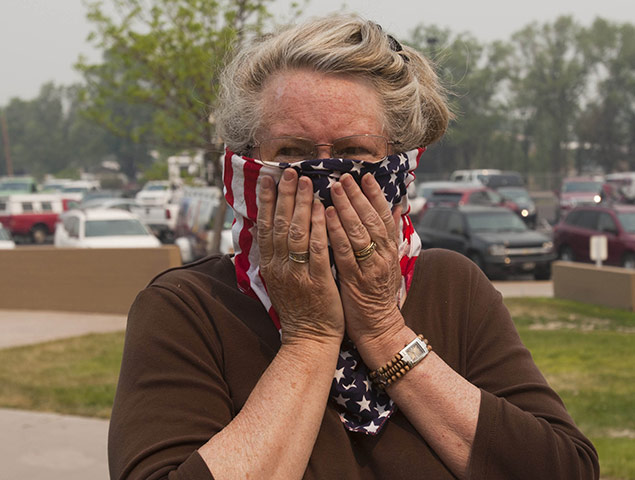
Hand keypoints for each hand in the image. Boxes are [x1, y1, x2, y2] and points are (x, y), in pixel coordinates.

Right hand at [257, 169, 344, 345]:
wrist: (309, 339)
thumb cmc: (298, 308)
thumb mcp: (279, 280)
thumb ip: (275, 255)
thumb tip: (267, 229)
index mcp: (270, 265)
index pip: (265, 226)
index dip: (267, 201)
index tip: (268, 178)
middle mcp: (279, 267)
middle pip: (280, 224)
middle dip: (285, 195)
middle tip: (290, 171)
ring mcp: (297, 273)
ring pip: (297, 233)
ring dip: (301, 205)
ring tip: (306, 181)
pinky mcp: (317, 281)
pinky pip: (317, 250)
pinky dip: (319, 228)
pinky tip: (323, 209)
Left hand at [325, 173, 404, 346]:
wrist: (378, 327)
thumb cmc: (378, 293)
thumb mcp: (389, 262)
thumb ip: (389, 235)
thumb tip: (396, 208)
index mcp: (390, 249)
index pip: (383, 216)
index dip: (375, 195)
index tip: (365, 176)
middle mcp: (383, 255)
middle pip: (371, 219)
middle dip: (357, 195)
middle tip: (344, 176)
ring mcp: (369, 267)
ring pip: (359, 232)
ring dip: (346, 208)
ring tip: (334, 187)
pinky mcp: (355, 280)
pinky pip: (345, 252)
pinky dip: (336, 232)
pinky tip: (326, 216)